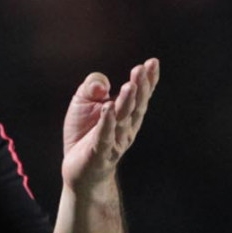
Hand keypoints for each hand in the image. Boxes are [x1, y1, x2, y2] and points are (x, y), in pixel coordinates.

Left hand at [60, 60, 159, 193]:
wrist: (78, 170)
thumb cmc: (84, 132)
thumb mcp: (83, 102)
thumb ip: (92, 87)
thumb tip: (100, 84)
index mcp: (126, 114)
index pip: (140, 95)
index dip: (148, 80)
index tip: (153, 62)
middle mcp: (126, 127)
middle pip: (136, 106)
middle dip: (140, 88)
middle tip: (142, 69)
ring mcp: (114, 141)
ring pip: (122, 120)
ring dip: (127, 103)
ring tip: (130, 86)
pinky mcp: (99, 153)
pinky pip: (104, 136)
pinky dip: (106, 123)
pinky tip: (108, 109)